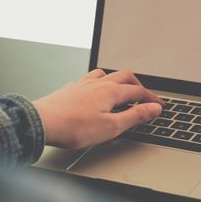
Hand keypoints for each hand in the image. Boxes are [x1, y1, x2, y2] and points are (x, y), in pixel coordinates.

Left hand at [33, 69, 162, 148]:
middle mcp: (98, 83)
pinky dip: (99, 82)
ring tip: (120, 88)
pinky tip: (94, 90)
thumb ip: (134, 116)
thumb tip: (153, 109)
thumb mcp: (111, 127)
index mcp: (111, 92)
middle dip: (137, 85)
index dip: (151, 99)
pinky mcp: (71, 88)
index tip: (158, 105)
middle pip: (124, 77)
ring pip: (106, 74)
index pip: (138, 92)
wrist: (42, 122)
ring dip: (117, 80)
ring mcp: (83, 84)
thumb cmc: (73, 127)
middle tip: (144, 95)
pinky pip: (89, 78)